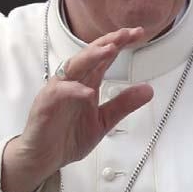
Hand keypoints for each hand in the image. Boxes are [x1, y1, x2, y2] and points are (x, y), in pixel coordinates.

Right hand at [1, 27, 152, 191]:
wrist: (43, 158)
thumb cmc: (68, 136)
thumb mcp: (103, 120)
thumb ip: (123, 104)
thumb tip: (148, 90)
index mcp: (88, 81)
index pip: (104, 56)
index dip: (120, 43)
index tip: (138, 33)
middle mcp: (73, 81)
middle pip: (91, 54)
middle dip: (109, 41)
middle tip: (127, 33)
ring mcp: (59, 91)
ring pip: (75, 66)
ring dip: (92, 56)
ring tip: (109, 49)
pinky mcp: (46, 104)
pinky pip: (60, 92)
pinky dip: (73, 90)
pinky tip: (88, 91)